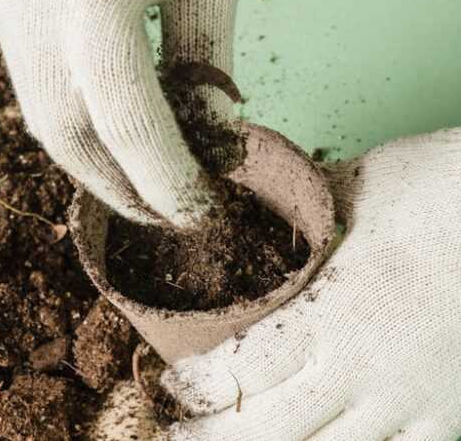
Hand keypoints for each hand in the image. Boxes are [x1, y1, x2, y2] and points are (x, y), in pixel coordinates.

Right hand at [0, 0, 242, 227]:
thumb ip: (205, 50)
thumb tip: (212, 137)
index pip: (127, 121)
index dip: (164, 180)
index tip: (197, 214)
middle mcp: (34, 10)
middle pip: (67, 136)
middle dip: (116, 189)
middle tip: (162, 215)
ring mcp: (5, 5)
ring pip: (39, 112)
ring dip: (89, 161)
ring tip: (136, 180)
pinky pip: (29, 77)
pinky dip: (70, 116)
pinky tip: (104, 124)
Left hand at [160, 128, 460, 439]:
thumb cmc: (445, 192)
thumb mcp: (358, 189)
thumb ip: (298, 214)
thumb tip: (248, 208)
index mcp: (330, 315)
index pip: (238, 371)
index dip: (195, 387)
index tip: (171, 386)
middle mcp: (363, 373)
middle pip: (266, 431)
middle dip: (214, 438)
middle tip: (180, 436)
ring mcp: (408, 405)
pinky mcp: (447, 418)